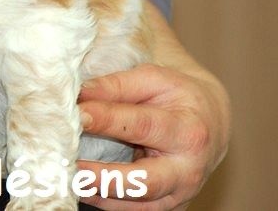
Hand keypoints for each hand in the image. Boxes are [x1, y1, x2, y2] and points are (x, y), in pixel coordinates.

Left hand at [76, 2, 230, 209]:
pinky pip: (134, 210)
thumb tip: (80, 94)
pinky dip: (105, 201)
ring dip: (99, 193)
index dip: (108, 120)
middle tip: (71, 166)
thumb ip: (116, 86)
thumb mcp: (153, 80)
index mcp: (188, 131)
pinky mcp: (168, 206)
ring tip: (68, 179)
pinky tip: (80, 188)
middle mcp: (187, 169)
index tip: (77, 114)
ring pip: (136, 203)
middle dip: (105, 176)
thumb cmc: (177, 96)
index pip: (142, 125)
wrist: (209, 122)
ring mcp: (179, 193)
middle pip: (145, 181)